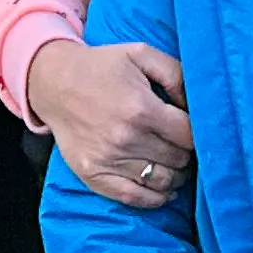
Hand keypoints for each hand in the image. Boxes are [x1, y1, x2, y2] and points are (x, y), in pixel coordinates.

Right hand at [26, 38, 195, 206]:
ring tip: (175, 164)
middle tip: (183, 145)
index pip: (189, 136)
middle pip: (178, 159)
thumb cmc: (102, 66)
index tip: (193, 130)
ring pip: (162, 181)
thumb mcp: (141, 54)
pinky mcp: (94, 174)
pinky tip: (164, 190)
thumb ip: (176, 74)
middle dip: (187, 153)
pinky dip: (155, 199)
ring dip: (175, 175)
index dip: (199, 134)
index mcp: (142, 108)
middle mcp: (127, 138)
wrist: (53, 82)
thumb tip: (198, 103)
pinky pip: (134, 197)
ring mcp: (109, 160)